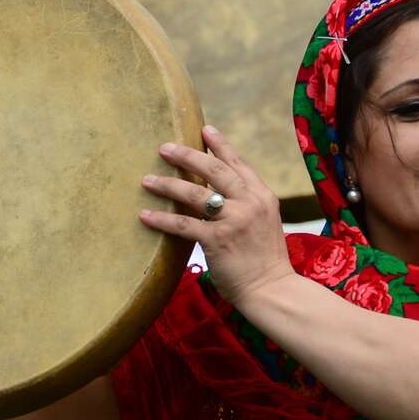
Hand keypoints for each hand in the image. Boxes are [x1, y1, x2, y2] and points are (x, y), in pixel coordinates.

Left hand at [138, 125, 293, 306]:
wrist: (273, 290)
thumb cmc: (266, 261)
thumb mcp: (264, 223)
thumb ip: (247, 204)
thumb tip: (220, 193)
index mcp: (262, 196)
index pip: (238, 164)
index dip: (220, 145)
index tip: (204, 129)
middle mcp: (249, 203)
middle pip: (214, 170)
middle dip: (187, 156)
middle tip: (165, 148)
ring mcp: (234, 220)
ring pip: (195, 193)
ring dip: (167, 185)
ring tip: (147, 180)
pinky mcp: (217, 240)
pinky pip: (183, 224)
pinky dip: (162, 219)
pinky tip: (145, 215)